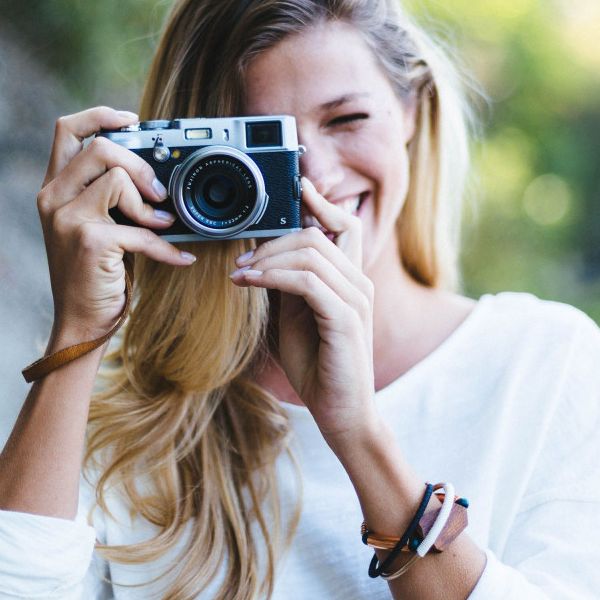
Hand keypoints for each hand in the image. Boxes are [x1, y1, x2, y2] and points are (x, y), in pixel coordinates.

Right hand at [37, 107, 195, 350]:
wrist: (80, 322)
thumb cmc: (94, 271)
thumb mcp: (92, 223)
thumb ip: (107, 192)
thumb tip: (154, 169)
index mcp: (54, 187)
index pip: (67, 129)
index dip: (100, 115)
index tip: (132, 119)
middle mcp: (53, 198)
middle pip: (100, 147)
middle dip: (140, 164)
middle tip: (159, 192)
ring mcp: (67, 219)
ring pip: (118, 179)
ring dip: (150, 204)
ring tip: (162, 224)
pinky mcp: (90, 242)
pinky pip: (140, 229)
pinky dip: (166, 246)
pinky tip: (180, 256)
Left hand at [229, 176, 376, 443]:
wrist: (341, 413)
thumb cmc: (318, 366)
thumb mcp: (296, 316)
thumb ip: (289, 284)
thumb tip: (264, 254)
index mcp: (352, 279)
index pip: (345, 224)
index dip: (321, 202)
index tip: (295, 185)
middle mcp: (360, 283)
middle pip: (318, 234)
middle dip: (273, 239)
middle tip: (241, 258)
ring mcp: (356, 299)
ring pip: (310, 253)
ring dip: (267, 258)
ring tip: (240, 273)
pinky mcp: (346, 319)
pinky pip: (307, 282)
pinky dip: (273, 276)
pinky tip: (249, 282)